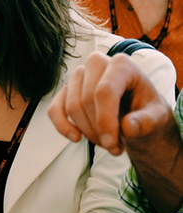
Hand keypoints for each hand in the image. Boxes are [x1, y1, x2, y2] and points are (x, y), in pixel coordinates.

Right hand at [48, 53, 171, 155]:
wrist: (136, 115)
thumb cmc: (146, 112)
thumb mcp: (157, 118)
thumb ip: (146, 122)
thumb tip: (127, 126)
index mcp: (122, 65)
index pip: (105, 90)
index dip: (105, 120)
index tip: (111, 144)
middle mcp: (97, 64)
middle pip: (86, 100)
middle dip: (98, 129)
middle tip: (115, 147)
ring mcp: (79, 76)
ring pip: (72, 107)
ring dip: (87, 132)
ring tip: (107, 144)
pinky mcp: (66, 91)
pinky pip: (54, 109)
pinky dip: (62, 126)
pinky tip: (76, 138)